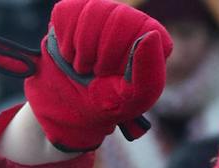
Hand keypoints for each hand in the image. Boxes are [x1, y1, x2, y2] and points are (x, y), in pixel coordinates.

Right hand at [0, 0, 171, 152]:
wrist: (67, 106)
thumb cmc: (106, 102)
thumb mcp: (132, 99)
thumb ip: (148, 74)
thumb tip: (151, 34)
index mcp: (153, 42)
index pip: (148, 29)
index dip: (129, 54)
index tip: (118, 74)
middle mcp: (130, 21)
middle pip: (120, 16)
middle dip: (104, 54)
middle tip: (98, 73)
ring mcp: (101, 11)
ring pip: (93, 11)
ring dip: (83, 50)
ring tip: (84, 67)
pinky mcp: (73, 10)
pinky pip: (68, 13)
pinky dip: (65, 42)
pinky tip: (71, 55)